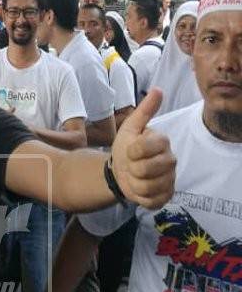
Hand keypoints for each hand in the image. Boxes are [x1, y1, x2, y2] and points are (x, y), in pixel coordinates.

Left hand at [110, 88, 175, 208]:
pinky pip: (151, 201)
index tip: (129, 150)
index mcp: (162, 142)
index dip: (131, 151)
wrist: (121, 171)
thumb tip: (158, 90)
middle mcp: (171, 160)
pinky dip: (139, 197)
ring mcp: (170, 180)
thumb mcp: (130, 128)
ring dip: (133, 183)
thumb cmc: (126, 147)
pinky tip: (139, 189)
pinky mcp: (166, 197)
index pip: (144, 148)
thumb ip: (144, 111)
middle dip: (130, 168)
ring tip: (134, 176)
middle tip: (131, 164)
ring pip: (146, 187)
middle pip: (144, 169)